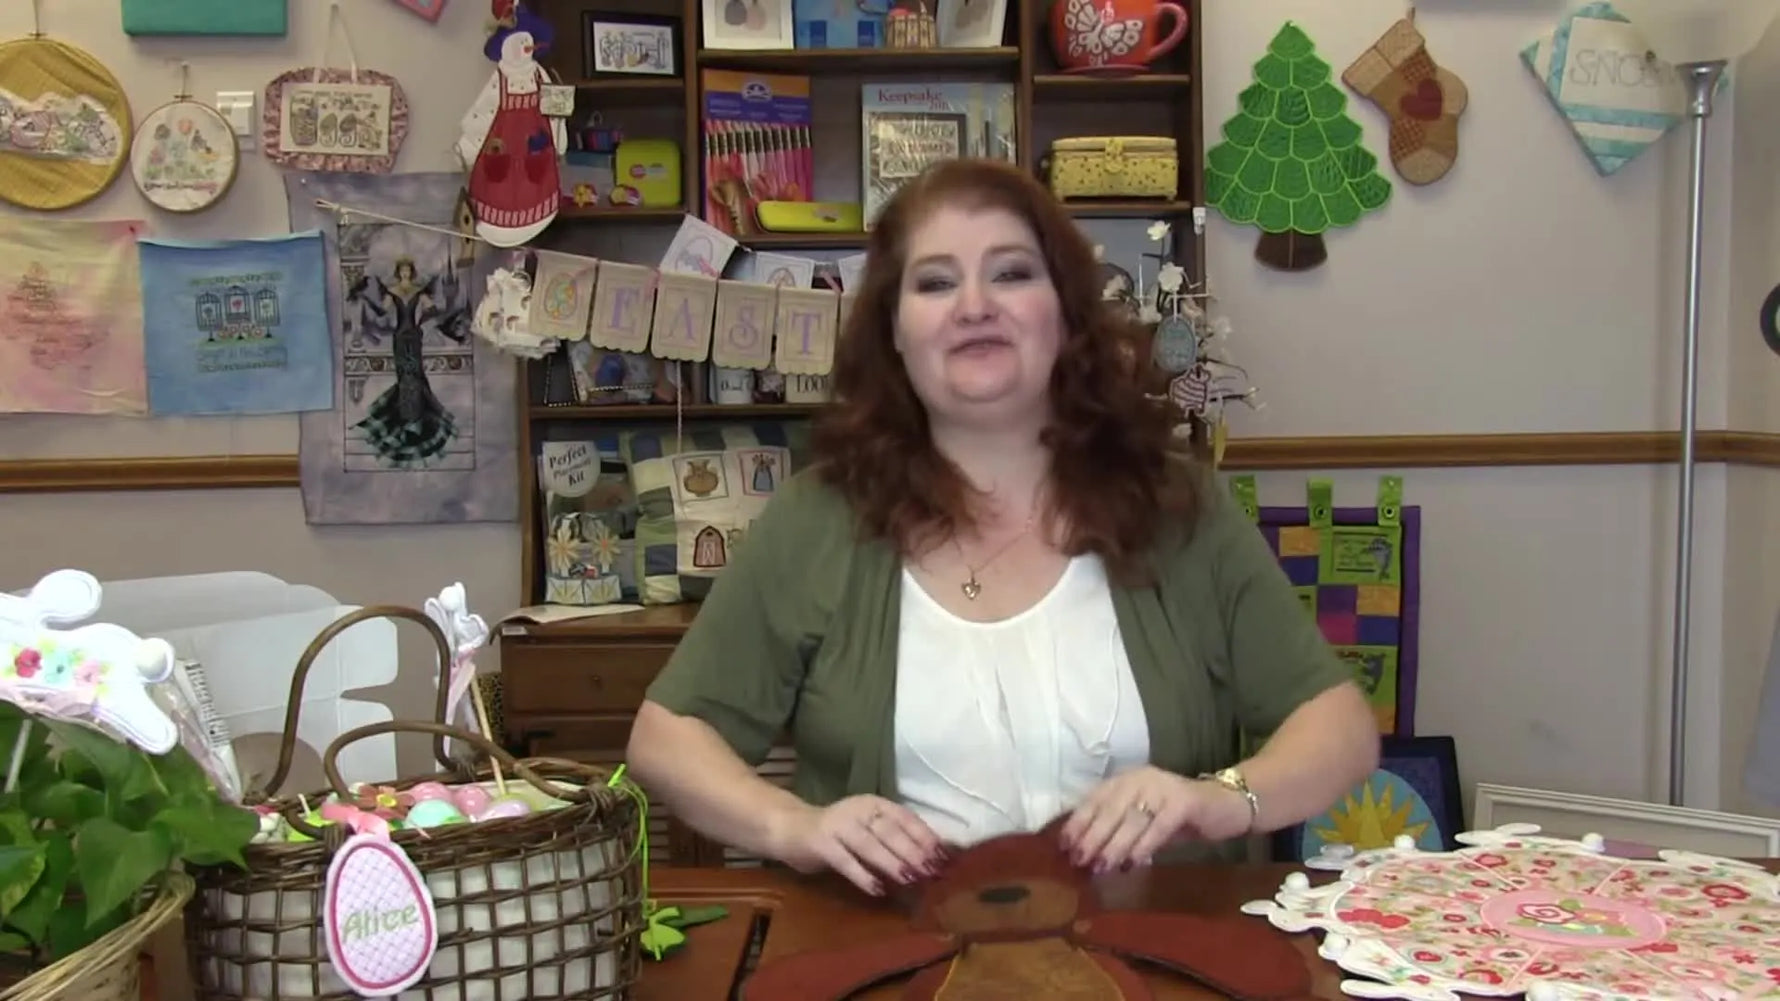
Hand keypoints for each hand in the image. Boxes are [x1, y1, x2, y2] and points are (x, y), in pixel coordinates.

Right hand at [769, 795, 946, 896]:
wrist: (791, 829)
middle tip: (932, 872)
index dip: (925, 836)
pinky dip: (863, 876)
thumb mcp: (868, 829)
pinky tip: (878, 890)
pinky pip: (845, 861)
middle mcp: (858, 810)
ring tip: (911, 879)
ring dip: (892, 862)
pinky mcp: (821, 843)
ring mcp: (838, 825)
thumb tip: (931, 860)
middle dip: (913, 852)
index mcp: (874, 804)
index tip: (943, 857)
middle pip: (890, 831)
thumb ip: (894, 840)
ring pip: (870, 845)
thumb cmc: (839, 833)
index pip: (905, 817)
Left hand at [1059, 767, 1248, 873]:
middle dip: (1092, 837)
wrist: (1226, 805)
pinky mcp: (1183, 802)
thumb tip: (1087, 855)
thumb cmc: (1178, 817)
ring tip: (1100, 867)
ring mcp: (1163, 788)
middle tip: (1079, 862)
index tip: (1064, 846)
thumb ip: (1118, 830)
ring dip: (1114, 846)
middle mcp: (1141, 778)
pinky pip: (1158, 827)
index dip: (1078, 822)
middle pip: (1109, 809)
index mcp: (1126, 780)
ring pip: (1131, 819)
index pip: (1094, 799)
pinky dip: (1143, 847)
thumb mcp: (1143, 820)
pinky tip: (1132, 864)